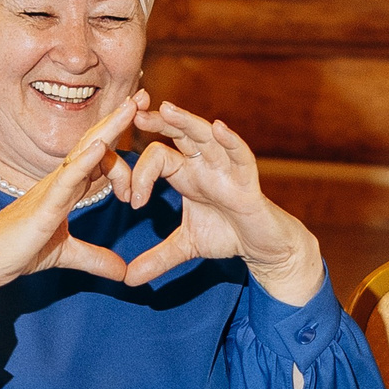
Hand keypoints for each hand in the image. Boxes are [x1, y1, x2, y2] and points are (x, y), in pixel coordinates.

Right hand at [0, 103, 131, 328]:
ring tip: (131, 107)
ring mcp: (51, 189)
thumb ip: (95, 258)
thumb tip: (123, 272)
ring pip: (84, 151)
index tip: (141, 122)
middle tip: (143, 94)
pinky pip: (67, 178)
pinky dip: (84, 161)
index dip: (120, 140)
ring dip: (109, 128)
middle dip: (118, 119)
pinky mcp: (44, 204)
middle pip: (94, 142)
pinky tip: (100, 146)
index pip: (98, 158)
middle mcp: (60, 181)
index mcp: (67, 189)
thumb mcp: (67, 254)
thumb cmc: (18, 252)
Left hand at [112, 96, 322, 303]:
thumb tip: (127, 279)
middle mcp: (204, 165)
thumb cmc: (227, 235)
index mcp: (187, 174)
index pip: (159, 157)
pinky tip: (218, 128)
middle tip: (135, 114)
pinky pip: (240, 155)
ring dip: (187, 122)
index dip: (141, 174)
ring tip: (167, 109)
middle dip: (159, 123)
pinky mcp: (247, 180)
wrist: (262, 248)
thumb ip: (157, 258)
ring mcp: (226, 169)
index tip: (131, 200)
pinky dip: (230, 141)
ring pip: (206, 137)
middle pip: (180, 134)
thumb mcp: (186, 247)